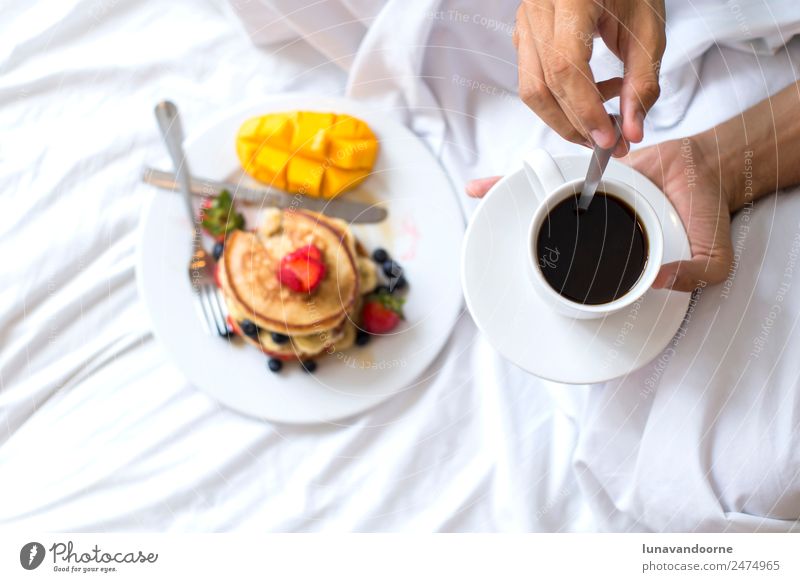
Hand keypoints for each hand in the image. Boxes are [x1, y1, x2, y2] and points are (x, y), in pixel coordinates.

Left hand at [465, 138, 733, 291]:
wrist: (710, 168)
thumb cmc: (705, 218)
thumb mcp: (711, 259)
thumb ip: (692, 276)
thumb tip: (656, 280)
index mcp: (615, 255)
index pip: (576, 272)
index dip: (547, 279)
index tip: (520, 282)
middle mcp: (593, 230)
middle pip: (547, 234)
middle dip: (514, 236)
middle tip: (485, 235)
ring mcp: (589, 201)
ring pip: (543, 203)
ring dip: (510, 200)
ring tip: (480, 197)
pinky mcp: (591, 171)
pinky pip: (556, 171)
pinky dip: (525, 173)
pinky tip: (492, 179)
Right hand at [514, 0, 665, 150]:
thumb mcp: (647, 29)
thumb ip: (642, 81)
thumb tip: (631, 129)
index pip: (566, 68)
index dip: (585, 110)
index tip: (607, 137)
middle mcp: (539, 9)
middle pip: (543, 86)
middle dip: (576, 124)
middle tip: (607, 142)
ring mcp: (526, 22)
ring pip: (532, 89)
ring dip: (564, 119)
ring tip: (599, 125)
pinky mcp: (526, 35)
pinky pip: (533, 80)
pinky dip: (560, 100)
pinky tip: (590, 97)